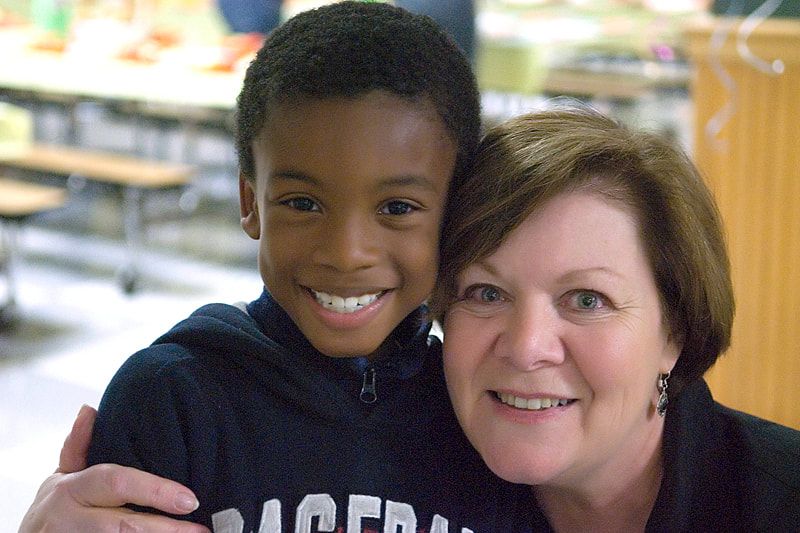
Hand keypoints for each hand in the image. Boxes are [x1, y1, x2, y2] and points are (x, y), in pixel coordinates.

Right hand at [19, 405, 209, 532]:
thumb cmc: (55, 507)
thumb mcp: (63, 475)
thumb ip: (79, 447)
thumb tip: (90, 410)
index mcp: (69, 488)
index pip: (117, 483)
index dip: (155, 490)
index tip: (190, 499)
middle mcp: (69, 519)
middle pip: (123, 525)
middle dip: (164, 529)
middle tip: (200, 529)